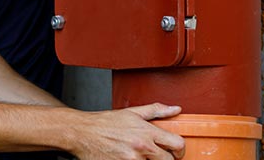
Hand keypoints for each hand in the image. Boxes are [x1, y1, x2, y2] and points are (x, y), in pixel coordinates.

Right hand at [68, 103, 185, 159]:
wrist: (82, 133)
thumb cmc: (105, 123)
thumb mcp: (132, 112)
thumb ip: (156, 110)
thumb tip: (175, 108)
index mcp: (147, 132)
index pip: (177, 144)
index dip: (180, 150)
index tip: (176, 152)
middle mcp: (141, 147)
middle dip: (166, 159)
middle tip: (159, 157)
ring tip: (140, 156)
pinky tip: (129, 158)